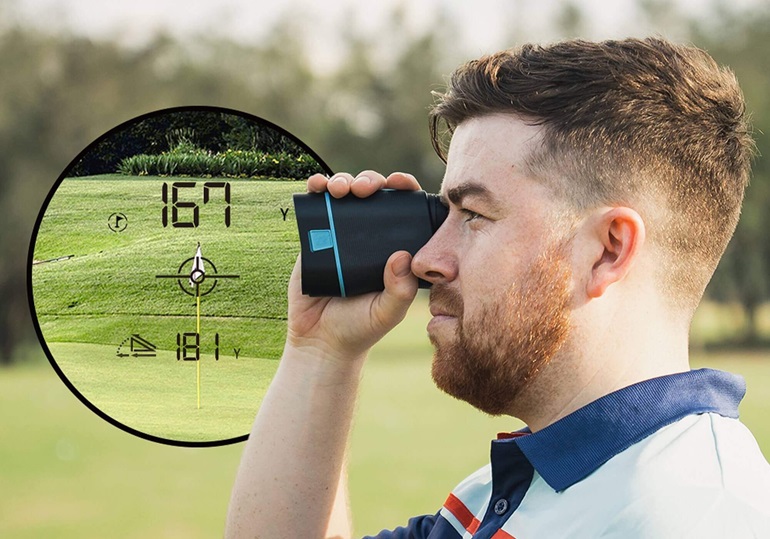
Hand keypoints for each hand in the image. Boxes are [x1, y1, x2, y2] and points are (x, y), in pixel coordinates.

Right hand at [286, 171, 420, 362]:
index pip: (404, 209)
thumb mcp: (389, 312)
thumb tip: (401, 256)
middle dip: (370, 181)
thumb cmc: (361, 327)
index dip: (405, 189)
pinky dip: (316, 188)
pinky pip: (316, 206)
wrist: (320, 341)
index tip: (401, 183)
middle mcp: (369, 237)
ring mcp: (341, 234)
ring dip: (343, 181)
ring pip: (345, 195)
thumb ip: (401, 290)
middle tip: (366, 189)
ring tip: (340, 189)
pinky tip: (317, 185)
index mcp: (393, 247)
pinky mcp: (314, 238)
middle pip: (373, 195)